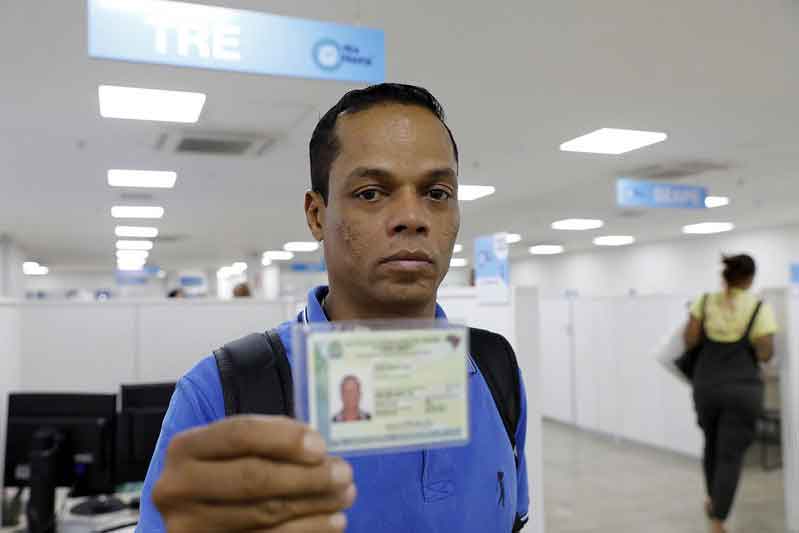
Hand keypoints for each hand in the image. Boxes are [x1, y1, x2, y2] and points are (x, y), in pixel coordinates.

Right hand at [152, 415, 355, 531]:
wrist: (198, 510)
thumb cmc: (227, 469)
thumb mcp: (234, 448)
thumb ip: (268, 439)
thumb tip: (317, 450)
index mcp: (184, 448)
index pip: (238, 434)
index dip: (283, 439)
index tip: (321, 446)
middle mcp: (177, 488)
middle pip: (253, 478)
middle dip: (307, 476)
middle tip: (344, 473)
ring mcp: (189, 527)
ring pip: (264, 515)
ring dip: (314, 505)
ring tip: (345, 496)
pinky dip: (307, 531)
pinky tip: (332, 522)